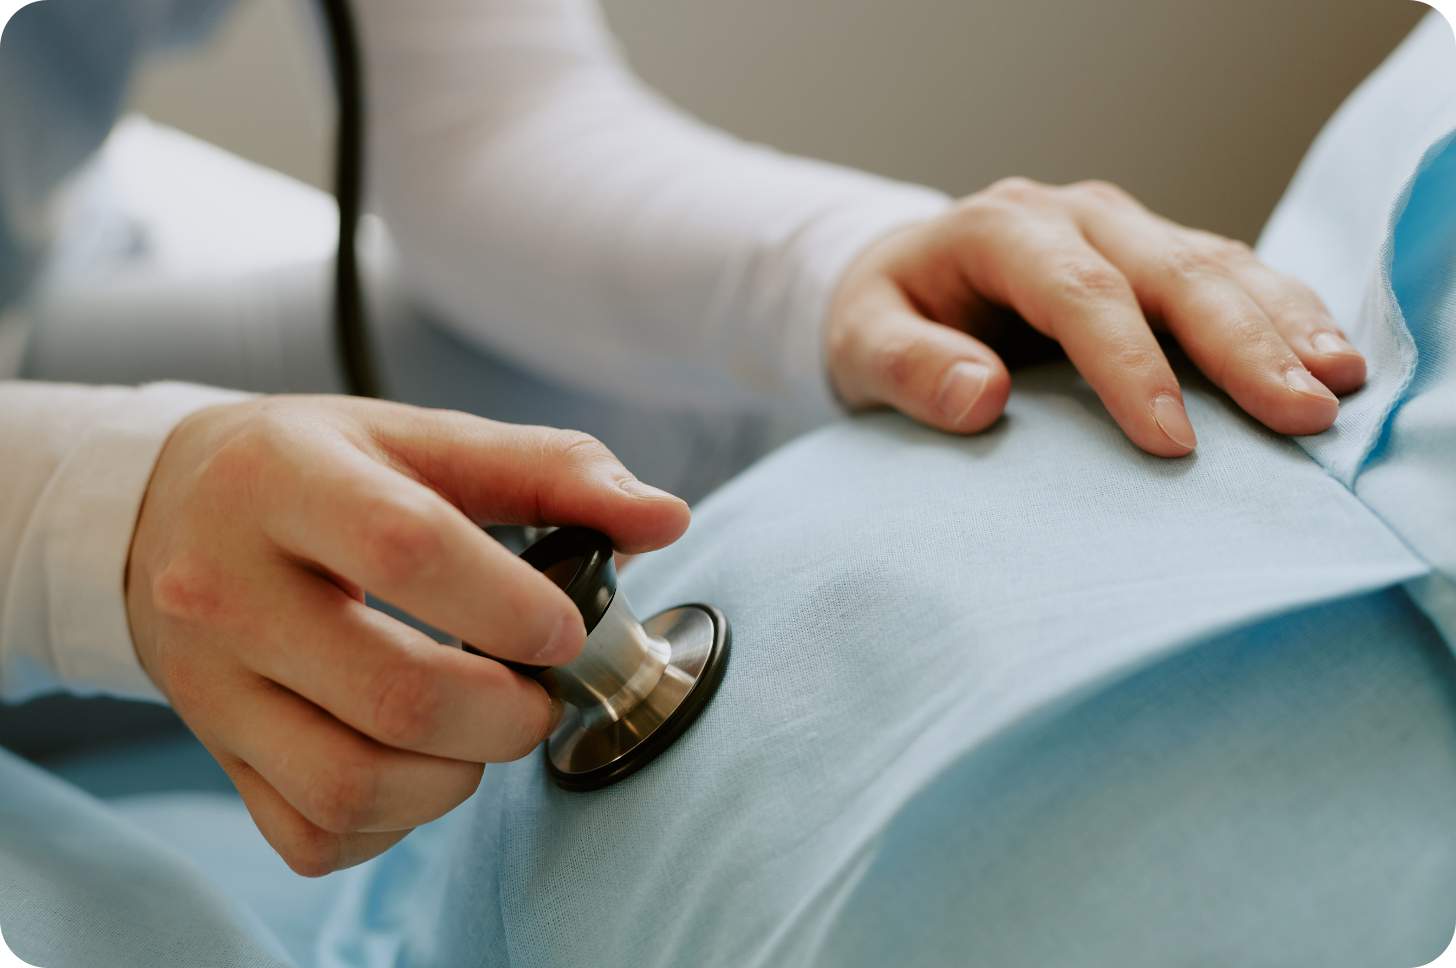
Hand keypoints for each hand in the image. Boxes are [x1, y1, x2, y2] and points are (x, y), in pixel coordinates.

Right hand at [125, 396, 689, 875]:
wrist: (169, 512)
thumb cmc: (323, 470)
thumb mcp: (427, 438)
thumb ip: (553, 469)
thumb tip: (667, 519)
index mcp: (284, 480)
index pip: (405, 548)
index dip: (511, 604)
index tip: (564, 628)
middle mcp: (227, 586)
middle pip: (393, 692)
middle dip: (507, 713)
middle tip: (536, 691)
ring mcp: (210, 684)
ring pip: (351, 783)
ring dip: (457, 776)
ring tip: (482, 726)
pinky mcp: (214, 753)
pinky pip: (315, 833)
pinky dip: (394, 820)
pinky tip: (417, 761)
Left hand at [826, 178, 1366, 456]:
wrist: (902, 279)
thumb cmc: (880, 318)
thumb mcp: (859, 344)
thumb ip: (906, 366)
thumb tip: (979, 397)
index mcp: (1001, 228)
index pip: (1079, 291)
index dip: (1130, 364)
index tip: (1174, 443)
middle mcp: (1075, 215)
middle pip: (1171, 272)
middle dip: (1241, 344)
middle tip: (1302, 415)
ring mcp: (1123, 229)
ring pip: (1218, 266)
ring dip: (1283, 324)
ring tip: (1337, 386)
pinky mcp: (1156, 255)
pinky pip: (1232, 273)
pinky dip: (1283, 313)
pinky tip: (1327, 357)